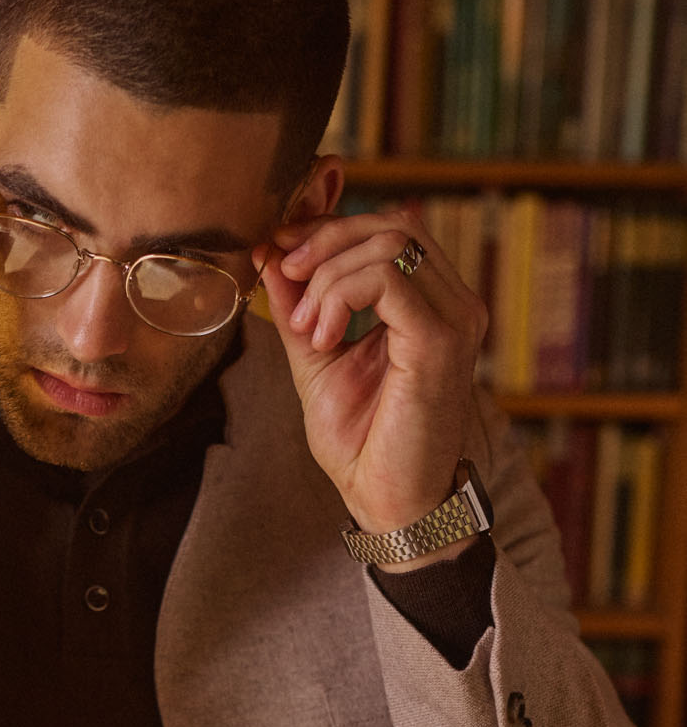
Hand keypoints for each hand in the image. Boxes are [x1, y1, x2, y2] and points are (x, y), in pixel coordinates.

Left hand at [255, 208, 487, 538]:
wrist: (389, 502)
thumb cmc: (363, 444)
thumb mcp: (318, 362)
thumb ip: (300, 309)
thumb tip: (272, 255)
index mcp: (431, 303)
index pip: (387, 229)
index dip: (328, 229)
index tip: (280, 254)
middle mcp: (453, 303)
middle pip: (389, 224)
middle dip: (323, 243)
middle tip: (286, 282)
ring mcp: (454, 319)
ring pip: (388, 243)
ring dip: (328, 276)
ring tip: (308, 328)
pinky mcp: (440, 341)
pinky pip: (386, 279)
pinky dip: (339, 295)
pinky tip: (322, 335)